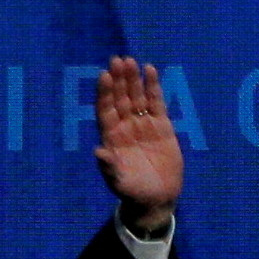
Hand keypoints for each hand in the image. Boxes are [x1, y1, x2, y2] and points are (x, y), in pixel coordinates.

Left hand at [92, 56, 181, 233]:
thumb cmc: (132, 191)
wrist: (156, 198)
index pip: (105, 109)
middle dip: (119, 80)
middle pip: (120, 98)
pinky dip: (153, 87)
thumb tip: (97, 151)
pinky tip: (150, 70)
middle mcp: (124, 126)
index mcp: (111, 136)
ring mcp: (142, 124)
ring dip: (133, 79)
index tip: (104, 76)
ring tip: (131, 61)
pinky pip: (156, 102)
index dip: (105, 93)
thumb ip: (110, 167)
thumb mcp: (119, 182)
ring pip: (136, 97)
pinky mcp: (162, 126)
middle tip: (117, 60)